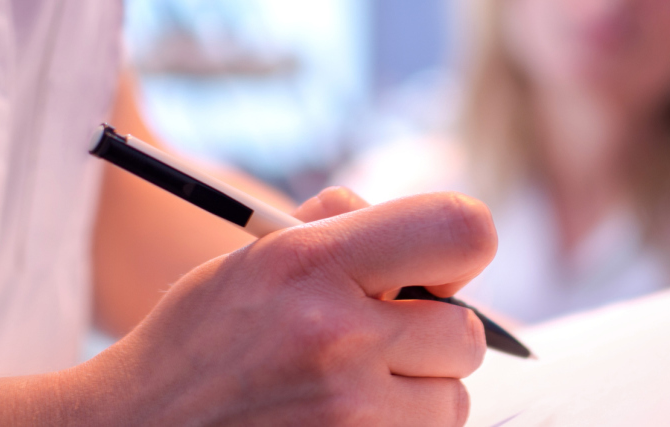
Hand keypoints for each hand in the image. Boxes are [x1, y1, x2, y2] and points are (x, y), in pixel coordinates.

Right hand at [76, 189, 495, 425]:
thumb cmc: (203, 340)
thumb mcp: (258, 257)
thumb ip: (345, 231)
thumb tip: (438, 240)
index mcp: (312, 261)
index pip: (463, 231)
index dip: (462, 250)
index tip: (436, 274)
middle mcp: (335, 335)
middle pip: (465, 335)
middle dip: (432, 339)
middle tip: (380, 343)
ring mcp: (345, 412)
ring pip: (452, 402)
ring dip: (417, 397)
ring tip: (350, 391)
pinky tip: (342, 421)